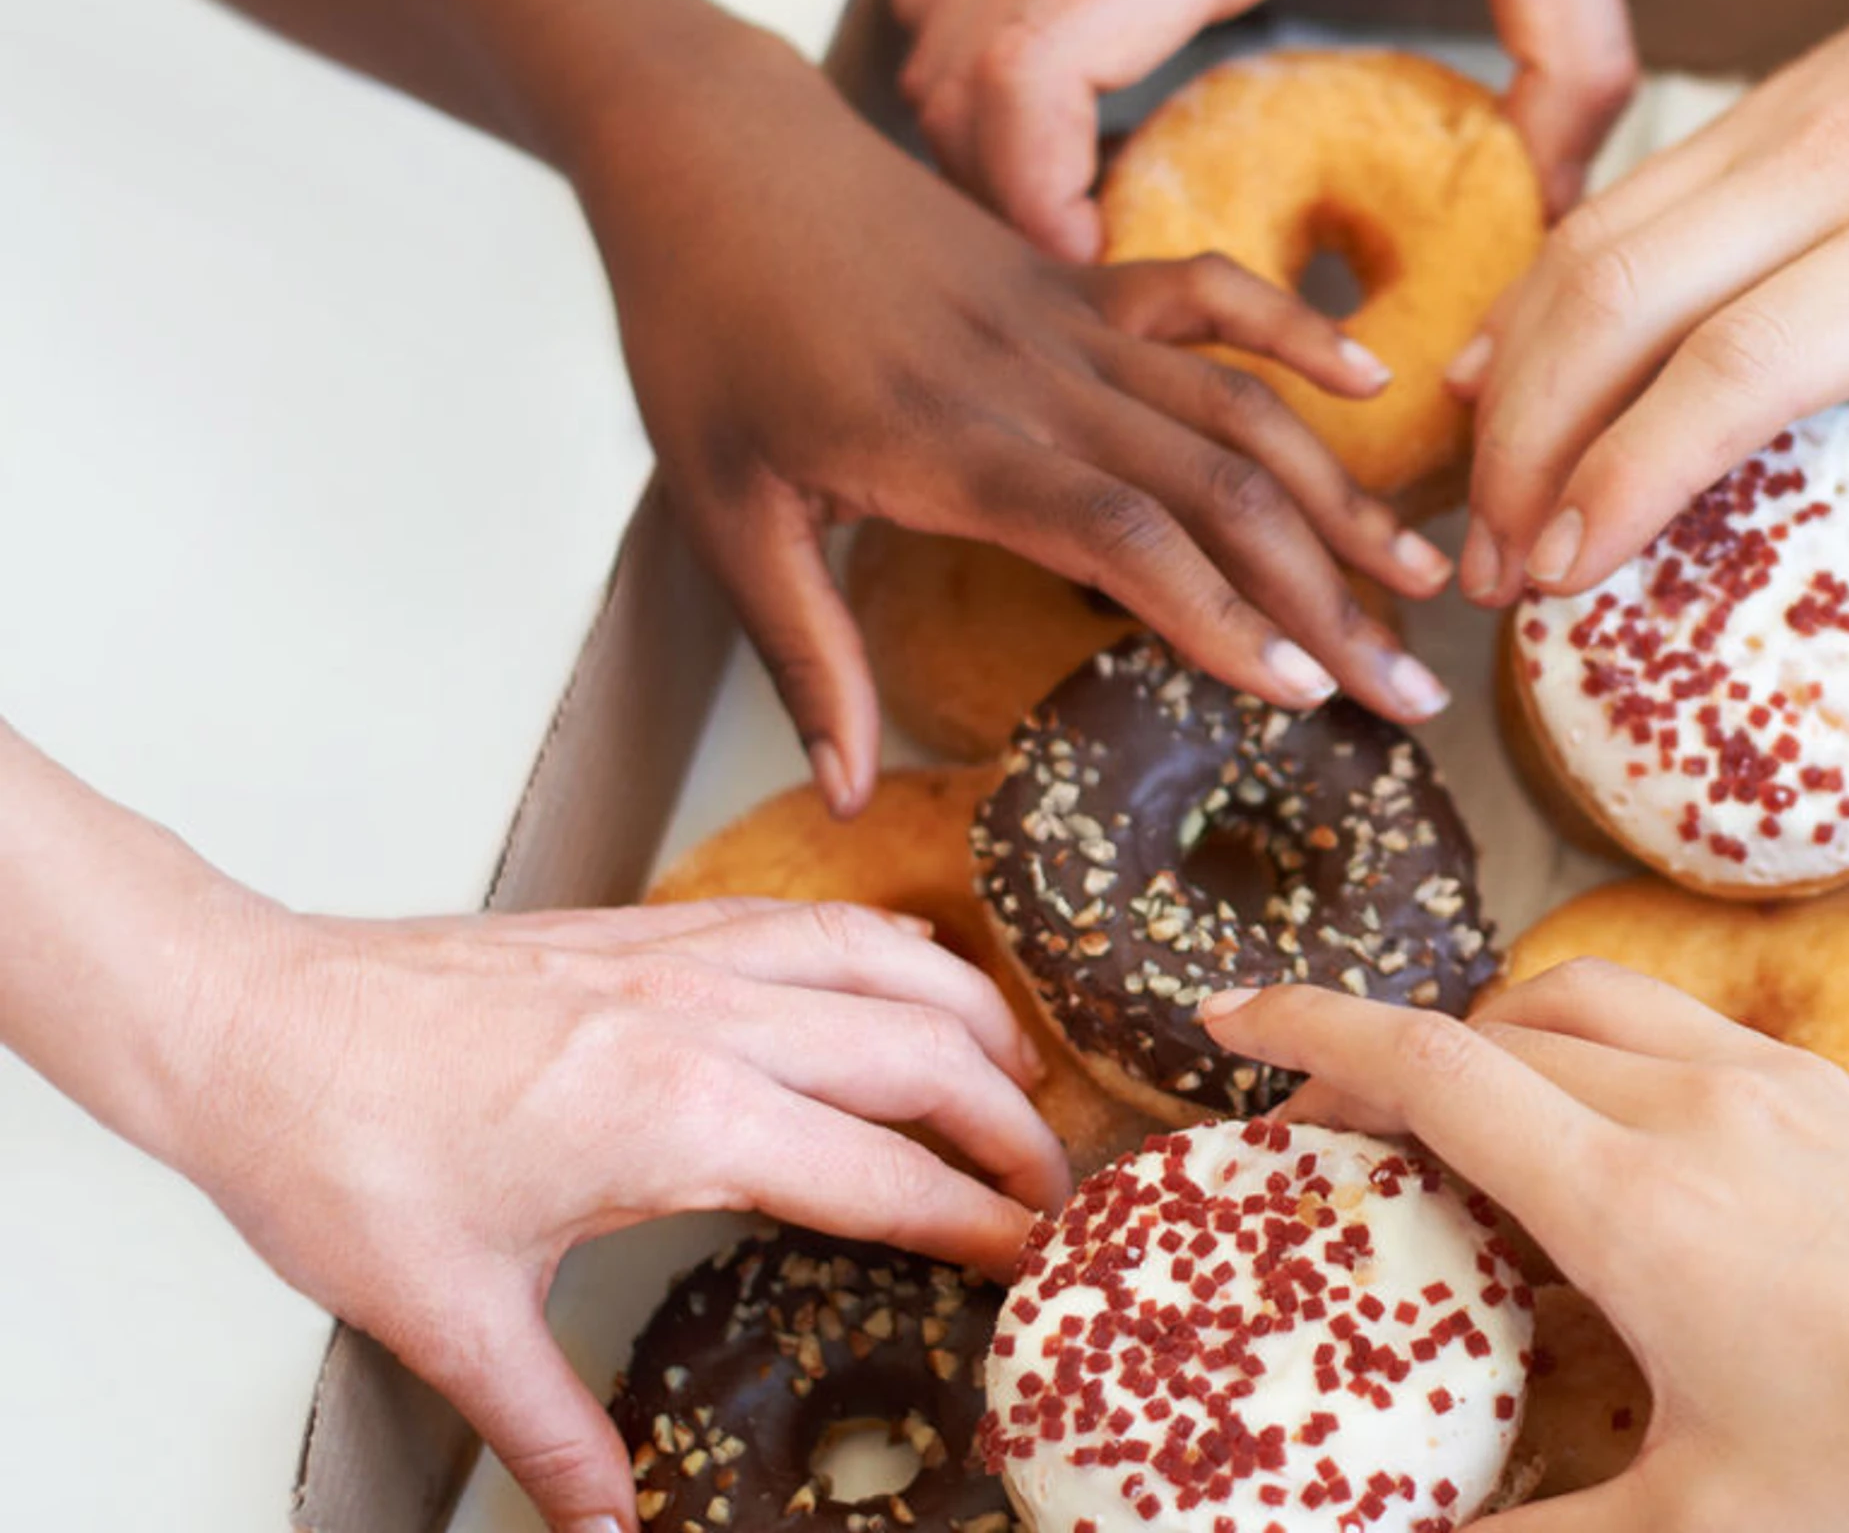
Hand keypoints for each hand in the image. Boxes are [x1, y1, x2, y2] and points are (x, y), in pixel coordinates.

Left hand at [172, 894, 1066, 1532]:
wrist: (246, 1020)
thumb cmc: (336, 1152)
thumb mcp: (450, 1317)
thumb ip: (552, 1433)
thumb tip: (606, 1532)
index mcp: (679, 1117)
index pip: (884, 1177)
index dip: (977, 1223)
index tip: (1036, 1258)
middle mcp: (706, 1020)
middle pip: (923, 1055)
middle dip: (1013, 1123)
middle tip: (1057, 1188)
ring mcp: (682, 957)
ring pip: (886, 963)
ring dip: (973, 1019)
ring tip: (1022, 1075)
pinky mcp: (648, 929)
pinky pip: (813, 921)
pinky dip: (890, 951)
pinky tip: (907, 977)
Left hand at [569, 34, 1455, 813]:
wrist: (706, 156)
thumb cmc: (703, 338)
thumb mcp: (720, 510)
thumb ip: (803, 655)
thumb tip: (845, 800)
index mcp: (947, 443)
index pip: (1125, 536)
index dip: (1224, 617)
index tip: (1306, 694)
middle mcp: (1035, 379)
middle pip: (1216, 488)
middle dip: (1326, 596)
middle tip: (1408, 693)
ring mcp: (1068, 318)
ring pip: (1236, 406)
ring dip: (1340, 495)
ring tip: (1426, 581)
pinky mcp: (1077, 279)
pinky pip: (1209, 294)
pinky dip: (1297, 331)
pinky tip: (1374, 386)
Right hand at [890, 0, 1635, 258]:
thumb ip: (1572, 75)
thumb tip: (1549, 217)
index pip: (1025, 85)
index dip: (1034, 199)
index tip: (1101, 266)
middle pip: (956, 81)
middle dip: (1008, 190)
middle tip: (1102, 263)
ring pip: (933, 37)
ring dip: (991, 129)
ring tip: (1093, 188)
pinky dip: (983, 58)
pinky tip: (1080, 96)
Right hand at [1201, 963, 1848, 1530]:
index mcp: (1632, 1198)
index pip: (1431, 1065)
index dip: (1311, 1029)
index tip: (1228, 1012)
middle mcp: (1691, 1107)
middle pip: (1492, 1025)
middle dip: (1393, 1057)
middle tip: (1338, 1136)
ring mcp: (1775, 1086)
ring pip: (1589, 1003)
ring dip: (1502, 1036)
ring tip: (1468, 1125)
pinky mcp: (1840, 1095)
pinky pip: (1679, 1032)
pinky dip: (1603, 1055)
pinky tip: (1622, 1153)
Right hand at [1454, 0, 1848, 645]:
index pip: (1740, 363)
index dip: (1632, 474)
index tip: (1572, 569)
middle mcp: (1839, 171)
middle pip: (1618, 306)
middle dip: (1527, 454)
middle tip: (1498, 569)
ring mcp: (1776, 130)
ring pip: (1586, 251)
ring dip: (1510, 386)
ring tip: (1486, 503)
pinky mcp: (1748, 113)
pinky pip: (1603, 210)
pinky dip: (1531, 306)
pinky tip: (1494, 380)